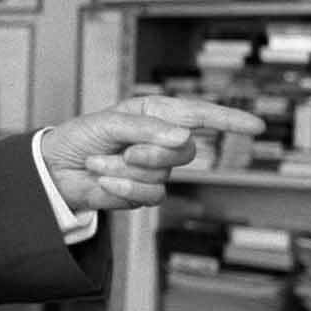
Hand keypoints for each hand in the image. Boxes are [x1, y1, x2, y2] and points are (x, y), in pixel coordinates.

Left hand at [39, 95, 263, 211]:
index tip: (255, 126)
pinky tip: (104, 181)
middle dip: (152, 153)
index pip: (200, 115)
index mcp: (156, 114)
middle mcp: (160, 141)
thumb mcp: (109, 124)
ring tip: (100, 164)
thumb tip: (183, 137)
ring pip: (161, 176)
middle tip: (124, 151)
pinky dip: (123, 189)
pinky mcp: (144, 193)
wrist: (55, 170)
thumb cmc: (80, 137)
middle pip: (183, 152)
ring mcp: (155, 169)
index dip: (228, 120)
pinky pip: (149, 196)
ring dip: (125, 171)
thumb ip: (146, 129)